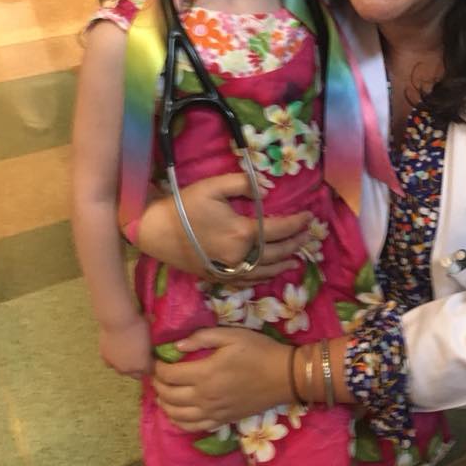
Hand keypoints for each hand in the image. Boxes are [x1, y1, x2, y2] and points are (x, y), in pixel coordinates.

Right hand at [99, 315, 152, 378]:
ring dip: (125, 366)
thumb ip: (153, 344)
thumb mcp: (151, 335)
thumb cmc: (139, 325)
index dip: (151, 365)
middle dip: (139, 369)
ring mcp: (115, 365)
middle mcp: (128, 369)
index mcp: (143, 365)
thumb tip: (155, 344)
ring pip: (121, 371)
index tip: (152, 359)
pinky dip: (113, 359)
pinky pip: (110, 363)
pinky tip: (116, 352)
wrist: (118, 321)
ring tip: (128, 355)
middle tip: (141, 358)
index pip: (149, 372)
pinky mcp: (105, 357)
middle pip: (135, 375)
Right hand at [138, 172, 314, 283]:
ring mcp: (230, 270)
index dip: (297, 223)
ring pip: (265, 270)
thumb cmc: (183, 206)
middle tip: (308, 235)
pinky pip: (248, 281)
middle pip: (277, 252)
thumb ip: (242, 184)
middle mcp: (240, 256)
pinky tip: (270, 272)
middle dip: (295, 243)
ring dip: (284, 263)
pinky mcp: (219, 277)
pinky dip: (264, 277)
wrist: (156, 232)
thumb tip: (265, 189)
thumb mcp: (213, 186)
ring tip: (297, 256)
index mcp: (242, 232)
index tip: (309, 217)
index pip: (280, 229)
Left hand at [152, 327, 290, 429]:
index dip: (158, 367)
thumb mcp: (232, 336)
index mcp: (205, 373)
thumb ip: (203, 338)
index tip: (157, 359)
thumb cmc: (259, 351)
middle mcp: (204, 397)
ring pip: (176, 415)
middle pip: (168, 396)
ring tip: (163, 392)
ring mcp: (212, 412)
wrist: (284, 377)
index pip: (169, 375)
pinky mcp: (220, 421)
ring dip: (163, 403)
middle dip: (157, 385)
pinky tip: (176, 412)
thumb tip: (177, 346)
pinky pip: (191, 427)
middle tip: (157, 374)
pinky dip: (177, 421)